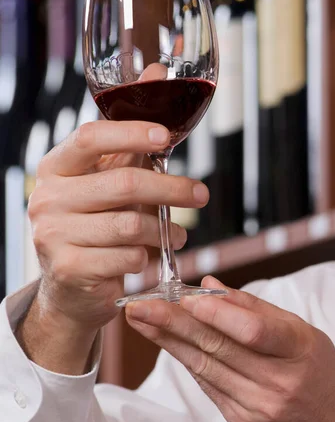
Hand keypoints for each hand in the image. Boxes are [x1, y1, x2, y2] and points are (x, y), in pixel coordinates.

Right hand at [28, 120, 208, 330]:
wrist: (68, 288)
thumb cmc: (91, 229)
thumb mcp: (101, 190)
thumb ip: (123, 164)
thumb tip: (162, 139)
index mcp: (53, 168)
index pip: (89, 139)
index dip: (130, 133)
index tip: (164, 136)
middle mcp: (47, 198)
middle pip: (124, 183)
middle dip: (171, 189)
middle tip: (200, 194)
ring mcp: (53, 234)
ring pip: (131, 225)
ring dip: (163, 230)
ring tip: (177, 235)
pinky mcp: (68, 268)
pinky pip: (128, 256)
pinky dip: (145, 258)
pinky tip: (145, 258)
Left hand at [126, 277, 334, 421]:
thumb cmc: (326, 380)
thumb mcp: (306, 335)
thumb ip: (257, 309)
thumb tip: (211, 286)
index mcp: (299, 351)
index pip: (252, 330)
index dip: (216, 312)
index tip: (185, 296)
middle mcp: (277, 382)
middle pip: (217, 347)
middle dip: (173, 323)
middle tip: (141, 304)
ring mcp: (258, 408)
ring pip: (204, 367)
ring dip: (168, 341)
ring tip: (142, 319)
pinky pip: (209, 387)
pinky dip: (188, 361)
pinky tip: (168, 343)